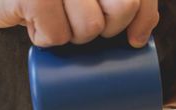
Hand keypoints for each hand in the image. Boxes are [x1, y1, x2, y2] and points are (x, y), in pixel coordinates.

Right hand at [0, 0, 158, 46]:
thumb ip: (114, 2)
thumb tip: (139, 39)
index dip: (143, 17)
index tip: (132, 39)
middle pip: (122, 8)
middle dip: (105, 29)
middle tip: (78, 21)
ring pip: (90, 28)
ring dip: (71, 35)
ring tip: (52, 18)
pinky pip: (58, 36)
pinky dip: (45, 39)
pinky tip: (32, 23)